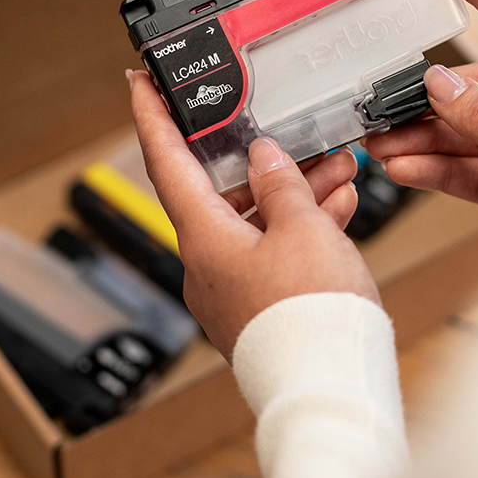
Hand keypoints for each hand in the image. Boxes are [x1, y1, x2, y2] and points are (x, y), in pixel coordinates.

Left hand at [127, 69, 379, 359]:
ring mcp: (233, 287)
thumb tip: (263, 157)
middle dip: (261, 157)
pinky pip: (274, 251)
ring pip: (257, 220)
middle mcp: (207, 263)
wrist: (331, 393)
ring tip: (336, 165)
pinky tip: (338, 205)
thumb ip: (280, 184)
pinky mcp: (259, 306)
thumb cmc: (310, 319)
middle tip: (283, 127)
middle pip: (222, 190)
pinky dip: (302, 227)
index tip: (139, 84)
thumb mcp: (303, 230)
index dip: (152, 117)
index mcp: (203, 237)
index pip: (165, 162)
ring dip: (293, 191)